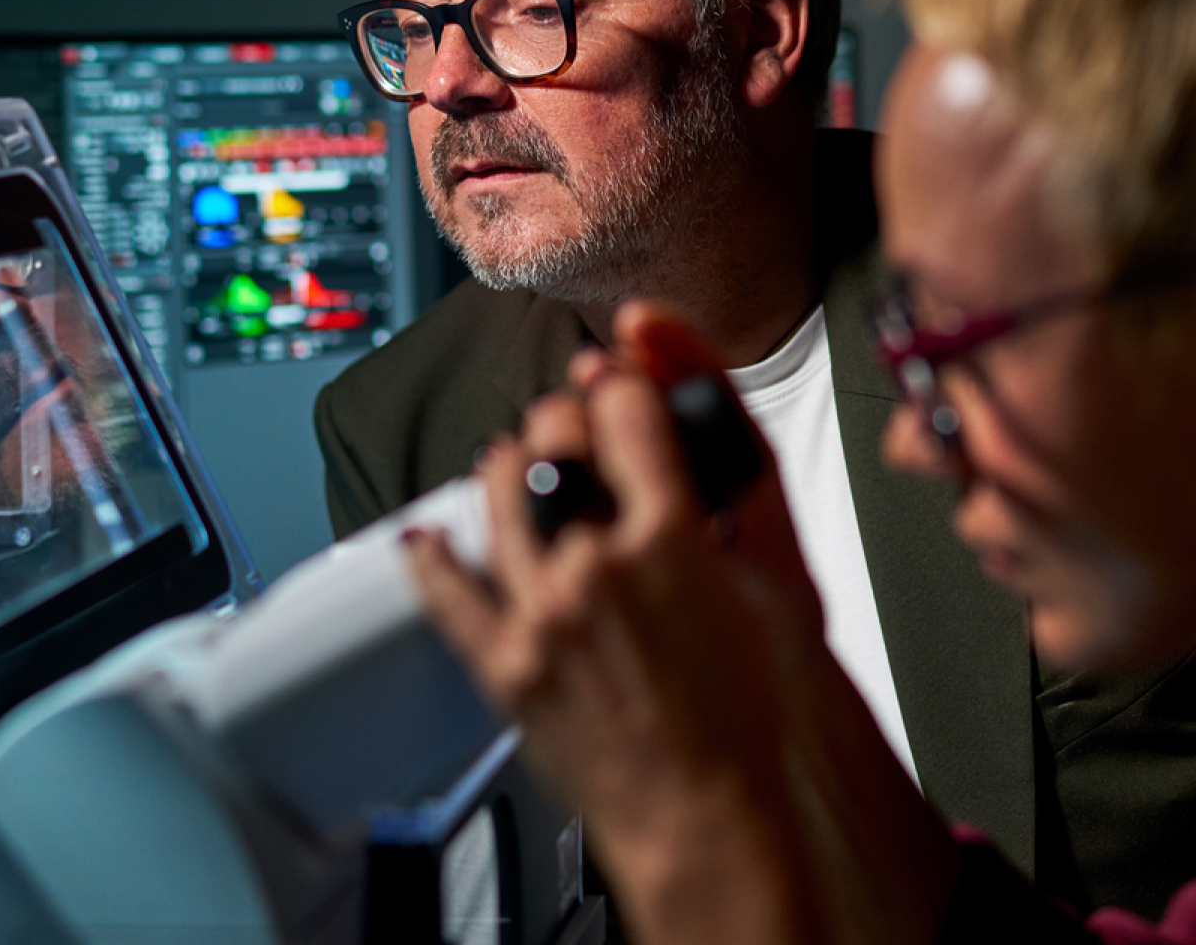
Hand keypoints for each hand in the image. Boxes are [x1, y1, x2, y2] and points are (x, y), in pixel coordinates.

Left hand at [406, 301, 957, 944]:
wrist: (704, 814)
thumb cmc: (742, 717)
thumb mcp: (765, 585)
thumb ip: (723, 501)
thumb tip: (684, 443)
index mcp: (670, 537)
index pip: (627, 408)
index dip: (626, 380)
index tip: (621, 385)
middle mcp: (597, 564)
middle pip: (554, 435)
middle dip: (567, 415)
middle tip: (575, 426)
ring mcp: (542, 612)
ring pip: (496, 492)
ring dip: (508, 464)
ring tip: (516, 466)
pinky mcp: (504, 663)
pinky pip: (445, 591)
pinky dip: (432, 555)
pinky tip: (430, 535)